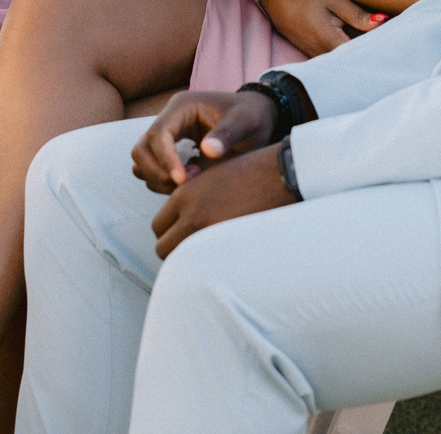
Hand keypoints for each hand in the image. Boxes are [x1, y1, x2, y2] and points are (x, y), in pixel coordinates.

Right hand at [131, 89, 278, 193]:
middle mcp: (169, 118)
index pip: (158, 134)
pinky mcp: (170, 148)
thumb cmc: (252, 115)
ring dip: (158, 178)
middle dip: (157, 172)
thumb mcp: (246, 122)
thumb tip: (208, 150)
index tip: (183, 180)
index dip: (166, 159)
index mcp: (182, 106)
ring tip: (190, 181)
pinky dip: (162, 180)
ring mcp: (167, 134)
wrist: (256, 116)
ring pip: (141, 161)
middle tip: (185, 184)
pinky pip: (152, 168)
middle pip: (141, 149)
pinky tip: (190, 181)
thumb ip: (228, 134)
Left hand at [150, 143, 294, 257]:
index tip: (182, 235)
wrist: (282, 174)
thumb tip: (181, 221)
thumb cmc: (252, 172)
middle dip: (174, 250)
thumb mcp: (212, 175)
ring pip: (180, 261)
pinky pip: (204, 267)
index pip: (158, 225)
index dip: (169, 232)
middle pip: (163, 247)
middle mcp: (192, 214)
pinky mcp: (228, 245)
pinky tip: (220, 260)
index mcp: (185, 195)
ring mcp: (210, 232)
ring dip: (188, 261)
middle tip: (192, 249)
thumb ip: (191, 198)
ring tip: (205, 256)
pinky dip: (207, 267)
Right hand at [259, 0, 382, 56]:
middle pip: (353, 62)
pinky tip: (358, 41)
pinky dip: (347, 52)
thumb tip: (384, 22)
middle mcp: (322, 55)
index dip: (378, 52)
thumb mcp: (335, 0)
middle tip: (390, 45)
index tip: (394, 47)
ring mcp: (316, 57)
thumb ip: (359, 15)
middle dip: (371, 54)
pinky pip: (334, 58)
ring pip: (343, 62)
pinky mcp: (313, 54)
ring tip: (376, 42)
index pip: (361, 57)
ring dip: (359, 54)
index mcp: (331, 42)